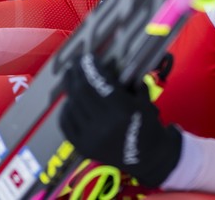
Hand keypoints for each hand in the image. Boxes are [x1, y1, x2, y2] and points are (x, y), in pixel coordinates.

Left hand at [60, 54, 181, 187]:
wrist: (148, 158)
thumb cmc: (146, 123)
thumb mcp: (143, 98)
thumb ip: (127, 80)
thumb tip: (108, 62)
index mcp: (123, 111)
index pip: (99, 81)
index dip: (91, 66)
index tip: (88, 56)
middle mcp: (105, 125)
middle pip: (81, 91)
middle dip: (76, 73)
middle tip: (75, 62)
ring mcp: (92, 138)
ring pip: (72, 105)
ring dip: (70, 88)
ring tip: (70, 77)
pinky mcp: (83, 148)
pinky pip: (66, 123)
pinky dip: (66, 109)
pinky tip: (69, 99)